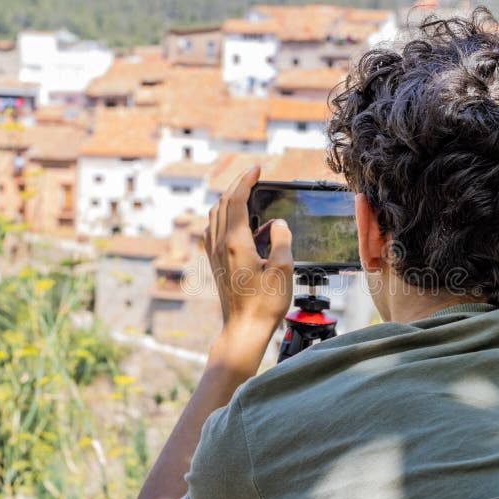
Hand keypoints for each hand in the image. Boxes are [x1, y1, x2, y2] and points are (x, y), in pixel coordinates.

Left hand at [204, 166, 293, 350]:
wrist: (243, 330)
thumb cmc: (265, 304)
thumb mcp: (283, 269)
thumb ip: (281, 239)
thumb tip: (277, 225)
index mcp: (236, 242)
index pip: (237, 200)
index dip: (246, 180)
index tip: (256, 168)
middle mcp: (220, 244)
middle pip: (223, 203)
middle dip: (237, 185)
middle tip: (252, 175)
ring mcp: (215, 254)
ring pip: (216, 215)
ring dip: (229, 200)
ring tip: (247, 195)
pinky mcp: (215, 263)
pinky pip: (215, 230)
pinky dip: (226, 218)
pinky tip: (240, 224)